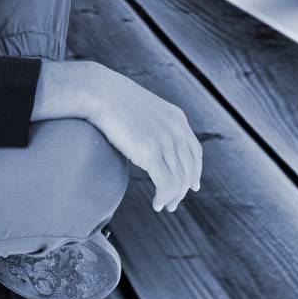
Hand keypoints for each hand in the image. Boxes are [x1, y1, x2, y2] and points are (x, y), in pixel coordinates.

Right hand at [33, 60, 200, 211]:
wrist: (101, 93)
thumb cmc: (115, 103)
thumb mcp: (145, 112)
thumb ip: (154, 127)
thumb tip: (150, 147)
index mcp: (177, 119)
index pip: (196, 151)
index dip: (196, 171)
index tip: (193, 186)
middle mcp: (176, 130)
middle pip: (190, 169)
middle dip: (183, 190)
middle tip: (172, 203)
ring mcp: (165, 140)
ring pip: (180, 180)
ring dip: (173, 197)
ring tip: (163, 205)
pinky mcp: (151, 152)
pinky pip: (167, 183)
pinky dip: (164, 197)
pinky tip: (156, 202)